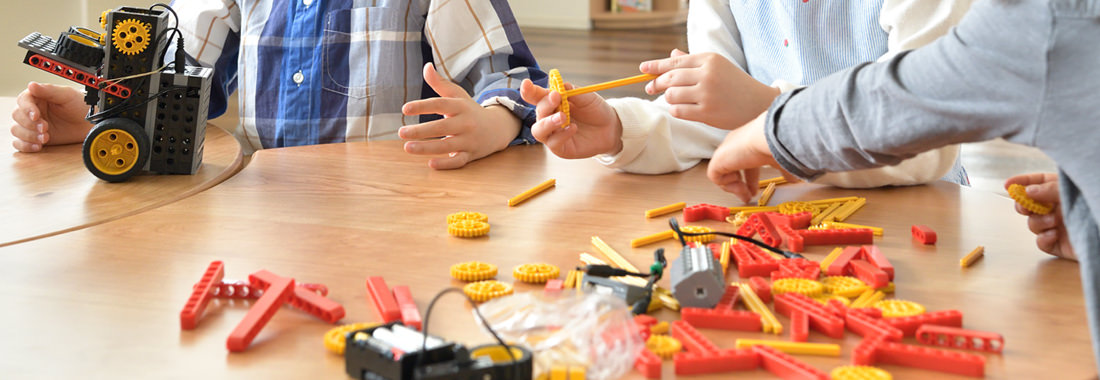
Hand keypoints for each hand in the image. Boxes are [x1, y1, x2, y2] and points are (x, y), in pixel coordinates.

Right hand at [10, 82, 92, 151]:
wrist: (89, 123)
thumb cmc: (80, 106)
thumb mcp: (67, 95)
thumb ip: (49, 90)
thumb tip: (31, 85)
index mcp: (37, 97)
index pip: (23, 100)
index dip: (27, 109)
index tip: (36, 116)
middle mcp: (31, 110)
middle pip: (17, 116)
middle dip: (30, 124)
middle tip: (45, 128)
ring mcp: (32, 125)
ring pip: (16, 130)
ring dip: (29, 136)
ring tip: (46, 138)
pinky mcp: (35, 138)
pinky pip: (20, 143)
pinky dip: (25, 146)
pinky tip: (38, 146)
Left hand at [399, 63, 519, 169]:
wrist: (498, 128)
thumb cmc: (470, 110)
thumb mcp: (458, 95)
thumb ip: (440, 83)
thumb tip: (426, 66)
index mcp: (460, 106)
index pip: (440, 104)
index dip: (423, 106)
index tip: (405, 109)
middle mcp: (466, 123)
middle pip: (442, 127)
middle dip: (420, 130)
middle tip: (401, 132)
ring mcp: (470, 140)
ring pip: (447, 146)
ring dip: (427, 148)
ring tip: (407, 147)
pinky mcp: (472, 155)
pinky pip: (459, 161)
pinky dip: (447, 164)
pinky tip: (430, 164)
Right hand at [519, 78, 622, 158]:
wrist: (610, 127)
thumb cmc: (595, 110)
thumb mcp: (586, 97)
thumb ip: (572, 91)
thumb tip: (561, 85)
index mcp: (552, 103)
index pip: (536, 96)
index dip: (529, 91)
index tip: (526, 84)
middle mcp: (549, 118)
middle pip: (538, 112)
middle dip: (545, 105)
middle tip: (556, 97)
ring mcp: (553, 134)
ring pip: (539, 130)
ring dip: (548, 122)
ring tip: (562, 117)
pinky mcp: (560, 148)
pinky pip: (554, 143)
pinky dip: (561, 135)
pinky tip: (573, 128)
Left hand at [640, 49, 779, 128]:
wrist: (758, 104)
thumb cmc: (735, 84)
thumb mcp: (717, 67)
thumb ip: (693, 62)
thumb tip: (671, 55)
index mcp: (709, 59)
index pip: (675, 62)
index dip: (656, 66)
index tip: (643, 69)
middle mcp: (707, 74)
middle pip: (670, 78)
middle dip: (657, 83)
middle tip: (650, 87)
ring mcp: (707, 94)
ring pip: (672, 95)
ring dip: (669, 98)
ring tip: (676, 99)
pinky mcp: (707, 113)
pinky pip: (678, 111)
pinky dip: (675, 110)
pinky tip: (681, 109)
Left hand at [706, 112, 794, 202]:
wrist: (769, 137)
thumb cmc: (779, 143)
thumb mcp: (783, 160)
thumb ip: (786, 169)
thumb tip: (795, 179)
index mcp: (748, 142)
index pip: (745, 162)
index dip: (750, 178)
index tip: (755, 190)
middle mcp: (734, 145)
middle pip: (733, 169)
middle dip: (740, 185)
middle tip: (748, 196)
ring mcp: (725, 152)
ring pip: (723, 174)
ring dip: (735, 188)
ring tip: (746, 195)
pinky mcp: (717, 160)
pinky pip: (715, 177)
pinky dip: (729, 186)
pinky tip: (741, 187)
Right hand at [1005, 173, 1075, 259]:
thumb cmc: (1094, 205)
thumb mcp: (1072, 192)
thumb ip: (1049, 190)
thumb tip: (1028, 191)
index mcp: (1063, 191)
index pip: (1037, 182)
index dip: (1021, 182)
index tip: (1007, 184)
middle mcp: (1059, 208)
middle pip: (1029, 204)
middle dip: (1023, 205)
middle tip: (1026, 206)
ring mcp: (1059, 226)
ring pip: (1032, 224)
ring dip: (1038, 222)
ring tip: (1053, 221)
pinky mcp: (1060, 245)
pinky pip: (1040, 242)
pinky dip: (1043, 238)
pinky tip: (1054, 234)